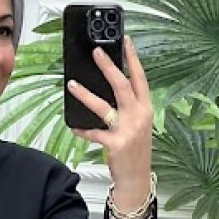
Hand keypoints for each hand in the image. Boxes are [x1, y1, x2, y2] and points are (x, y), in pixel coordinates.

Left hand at [67, 36, 153, 212]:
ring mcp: (128, 130)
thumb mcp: (139, 124)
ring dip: (86, 95)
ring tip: (72, 84)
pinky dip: (82, 129)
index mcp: (146, 109)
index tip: (125, 40)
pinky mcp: (115, 144)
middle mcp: (139, 116)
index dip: (133, 58)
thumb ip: (129, 107)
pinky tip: (73, 126)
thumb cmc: (136, 150)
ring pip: (104, 107)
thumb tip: (111, 87)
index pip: (141, 78)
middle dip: (108, 66)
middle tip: (96, 52)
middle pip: (122, 85)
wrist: (137, 178)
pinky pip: (94, 133)